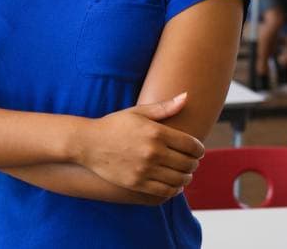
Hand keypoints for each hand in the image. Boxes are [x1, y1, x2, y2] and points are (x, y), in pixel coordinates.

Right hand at [74, 94, 203, 199]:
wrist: (87, 143)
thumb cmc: (114, 125)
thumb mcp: (137, 112)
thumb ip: (164, 107)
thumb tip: (186, 96)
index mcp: (156, 132)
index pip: (192, 145)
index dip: (199, 149)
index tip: (197, 150)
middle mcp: (153, 152)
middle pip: (188, 163)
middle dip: (194, 163)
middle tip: (192, 162)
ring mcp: (145, 169)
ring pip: (179, 179)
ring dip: (186, 177)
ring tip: (184, 174)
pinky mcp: (137, 183)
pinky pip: (166, 191)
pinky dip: (175, 189)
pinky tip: (174, 184)